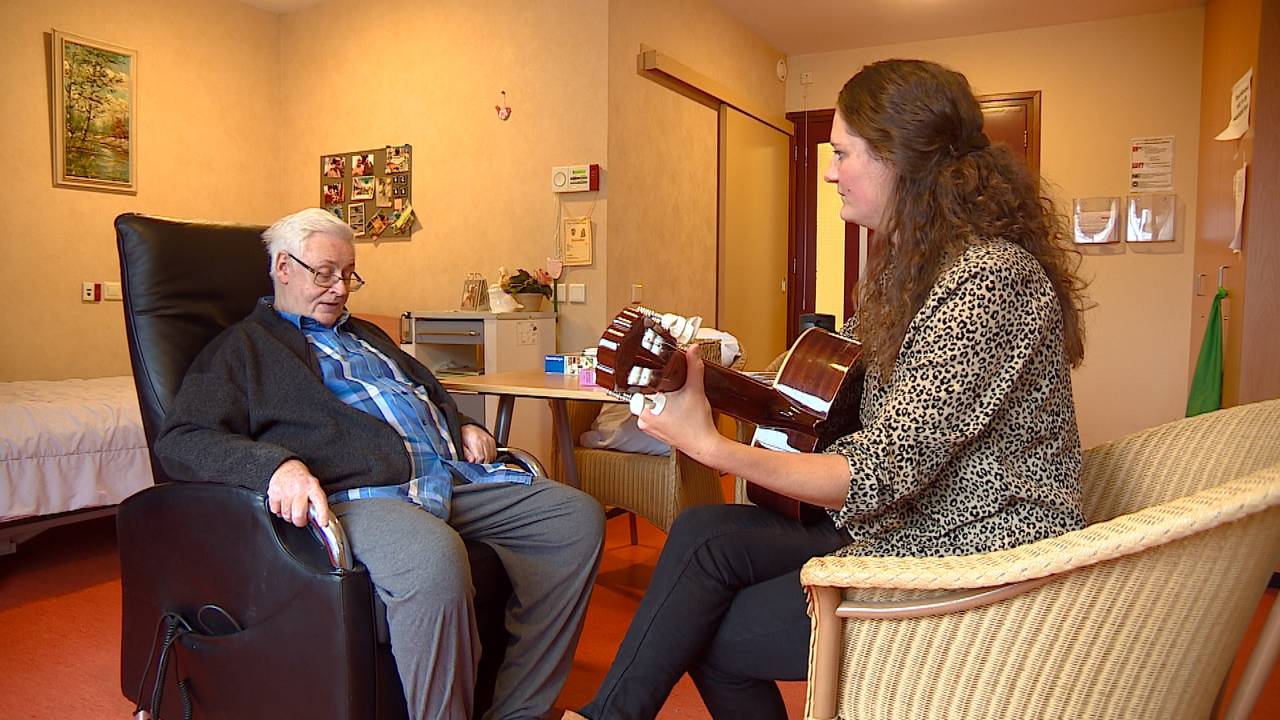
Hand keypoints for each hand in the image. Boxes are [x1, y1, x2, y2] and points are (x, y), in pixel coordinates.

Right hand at [267, 459, 330, 527]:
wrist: (286, 466)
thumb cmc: (301, 479)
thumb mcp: (313, 486)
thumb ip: (316, 501)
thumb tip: (319, 518)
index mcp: (312, 487)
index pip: (320, 502)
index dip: (322, 515)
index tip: (323, 523)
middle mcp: (299, 489)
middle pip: (298, 515)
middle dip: (300, 522)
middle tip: (301, 519)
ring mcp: (286, 491)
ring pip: (286, 515)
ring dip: (289, 516)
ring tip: (292, 509)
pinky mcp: (274, 493)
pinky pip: (275, 511)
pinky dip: (279, 511)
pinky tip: (283, 504)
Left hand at [461, 424, 496, 463]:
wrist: (468, 428)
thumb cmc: (464, 436)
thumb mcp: (461, 445)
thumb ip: (466, 454)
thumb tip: (472, 461)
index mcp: (476, 441)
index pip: (481, 457)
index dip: (478, 463)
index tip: (475, 464)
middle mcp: (484, 440)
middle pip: (487, 457)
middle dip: (483, 463)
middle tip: (478, 463)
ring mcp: (489, 440)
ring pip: (492, 455)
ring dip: (487, 460)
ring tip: (481, 460)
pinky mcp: (492, 440)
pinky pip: (494, 452)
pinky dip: (491, 456)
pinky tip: (486, 456)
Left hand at [636, 345, 722, 463]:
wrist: (704, 445)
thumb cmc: (698, 424)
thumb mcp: (695, 390)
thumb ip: (694, 367)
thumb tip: (693, 350)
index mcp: (646, 408)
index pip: (640, 385)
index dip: (651, 379)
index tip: (661, 378)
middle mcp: (643, 420)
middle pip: (645, 393)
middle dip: (659, 390)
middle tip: (673, 391)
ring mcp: (647, 427)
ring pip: (649, 404)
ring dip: (660, 400)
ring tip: (675, 401)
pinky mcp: (653, 432)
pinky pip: (653, 415)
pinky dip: (662, 411)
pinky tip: (674, 410)